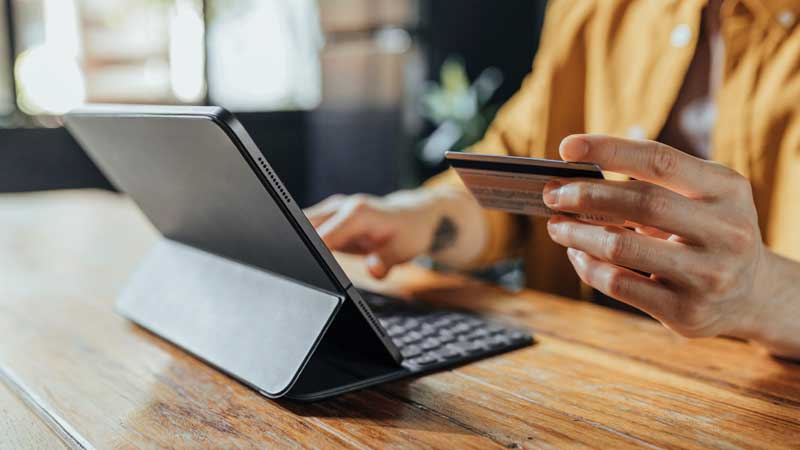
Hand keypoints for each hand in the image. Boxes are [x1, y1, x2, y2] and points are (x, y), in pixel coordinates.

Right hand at [305, 188, 486, 278]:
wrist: (412, 217)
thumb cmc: (408, 233)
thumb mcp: (403, 250)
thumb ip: (386, 261)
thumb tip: (373, 270)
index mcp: (357, 213)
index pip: (323, 235)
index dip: (311, 253)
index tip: (303, 267)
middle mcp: (341, 207)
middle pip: (303, 225)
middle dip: (295, 246)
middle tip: (293, 269)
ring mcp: (332, 210)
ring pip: (301, 224)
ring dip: (295, 242)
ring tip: (295, 265)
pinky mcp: (329, 217)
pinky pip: (307, 228)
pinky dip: (301, 241)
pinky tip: (301, 257)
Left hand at [543, 134, 770, 338]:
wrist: (754, 296)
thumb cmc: (710, 233)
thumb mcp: (704, 198)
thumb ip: (654, 183)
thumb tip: (576, 179)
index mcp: (727, 189)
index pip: (660, 160)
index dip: (609, 150)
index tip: (568, 148)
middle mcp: (725, 231)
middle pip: (639, 202)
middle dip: (585, 195)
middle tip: (553, 194)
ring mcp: (708, 275)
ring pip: (621, 246)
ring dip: (577, 232)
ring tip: (557, 224)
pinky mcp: (685, 312)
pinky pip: (618, 283)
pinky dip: (587, 265)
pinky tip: (578, 254)